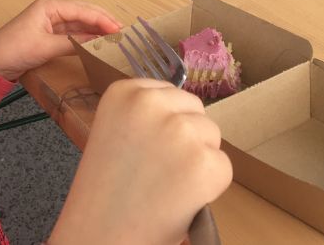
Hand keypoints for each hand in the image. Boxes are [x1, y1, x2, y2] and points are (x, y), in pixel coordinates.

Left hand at [0, 0, 120, 80]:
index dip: (102, 19)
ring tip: (116, 36)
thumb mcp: (46, 47)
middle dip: (103, 20)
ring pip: (80, 22)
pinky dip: (86, 36)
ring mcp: (51, 20)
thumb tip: (99, 43)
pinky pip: (73, 31)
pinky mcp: (50, 32)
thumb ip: (74, 43)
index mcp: (50, 5)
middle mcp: (52, 8)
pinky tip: (98, 41)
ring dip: (96, 28)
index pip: (82, 9)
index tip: (120, 29)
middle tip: (123, 32)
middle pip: (83, 12)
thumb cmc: (16, 49)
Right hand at [49, 79, 231, 244]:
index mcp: (123, 92)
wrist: (100, 236)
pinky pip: (223, 166)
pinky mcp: (204, 161)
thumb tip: (183, 114)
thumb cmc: (104, 194)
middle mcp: (151, 102)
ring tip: (169, 185)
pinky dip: (210, 186)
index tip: (152, 145)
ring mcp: (179, 129)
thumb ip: (143, 116)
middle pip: (194, 110)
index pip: (168, 93)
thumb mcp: (113, 134)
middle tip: (163, 169)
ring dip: (199, 159)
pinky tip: (181, 198)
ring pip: (211, 136)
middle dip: (187, 137)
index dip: (166, 123)